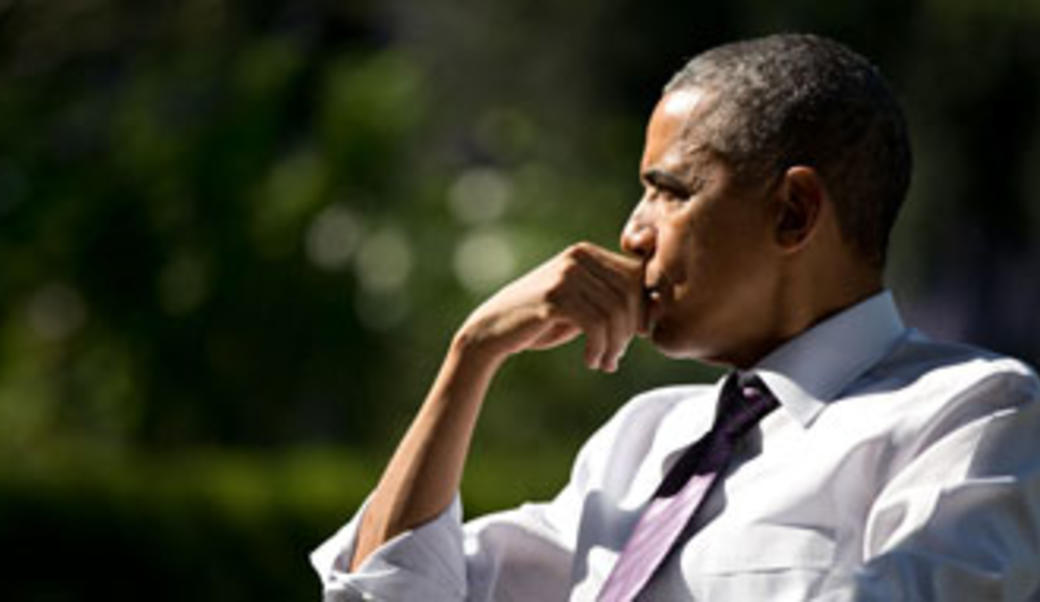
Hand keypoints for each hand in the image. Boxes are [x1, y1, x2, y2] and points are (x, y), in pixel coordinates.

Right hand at [456, 242, 645, 371]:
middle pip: (630, 295)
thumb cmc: (540, 322)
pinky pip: (596, 325)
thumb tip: (657, 309)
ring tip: (605, 362)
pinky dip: (600, 348)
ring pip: (615, 312)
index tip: (634, 338)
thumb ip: (612, 300)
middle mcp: (578, 257)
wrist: (491, 331)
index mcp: (587, 253)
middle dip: (630, 332)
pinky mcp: (554, 297)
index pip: (637, 277)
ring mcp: (565, 275)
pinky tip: (591, 361)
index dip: (643, 310)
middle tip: (616, 355)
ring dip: (615, 346)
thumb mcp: (581, 306)